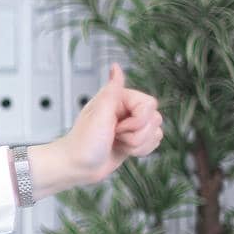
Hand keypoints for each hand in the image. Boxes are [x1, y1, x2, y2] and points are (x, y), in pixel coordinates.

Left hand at [59, 62, 162, 183]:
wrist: (77, 167)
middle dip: (137, 135)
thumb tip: (116, 67)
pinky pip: (154, 142)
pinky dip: (141, 150)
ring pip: (156, 132)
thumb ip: (112, 91)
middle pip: (155, 119)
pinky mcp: (134, 139)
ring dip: (138, 144)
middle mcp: (127, 110)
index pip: (149, 104)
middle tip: (114, 136)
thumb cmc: (83, 142)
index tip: (117, 127)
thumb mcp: (98, 115)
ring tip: (117, 143)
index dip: (138, 120)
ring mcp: (131, 125)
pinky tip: (123, 150)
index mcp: (118, 98)